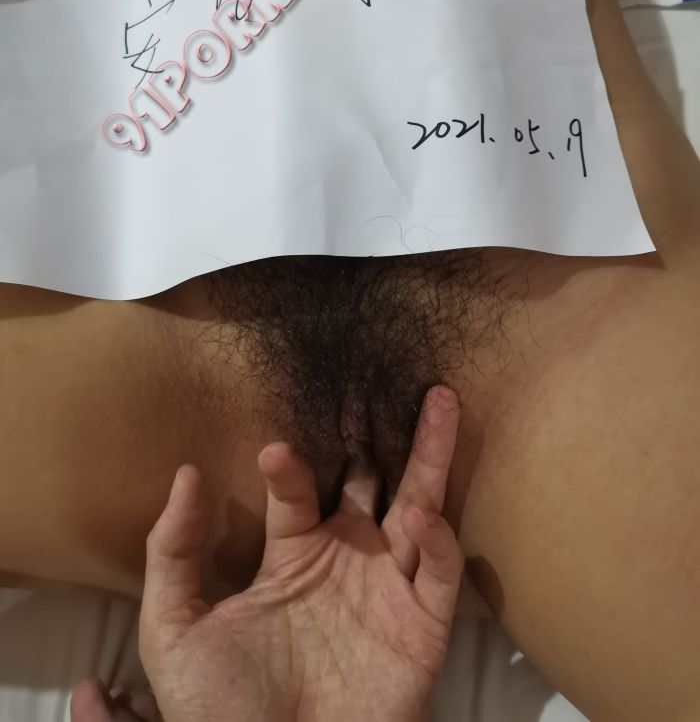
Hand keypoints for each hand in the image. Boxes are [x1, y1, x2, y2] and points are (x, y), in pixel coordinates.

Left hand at [74, 385, 464, 721]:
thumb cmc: (218, 710)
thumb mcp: (174, 628)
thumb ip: (174, 552)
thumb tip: (187, 471)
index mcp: (292, 556)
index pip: (297, 493)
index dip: (289, 466)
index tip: (273, 446)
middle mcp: (346, 561)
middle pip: (372, 484)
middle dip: (383, 436)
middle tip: (388, 383)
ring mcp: (386, 590)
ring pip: (418, 508)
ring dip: (431, 458)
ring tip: (443, 401)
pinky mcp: (421, 627)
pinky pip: (437, 575)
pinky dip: (437, 541)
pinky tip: (422, 513)